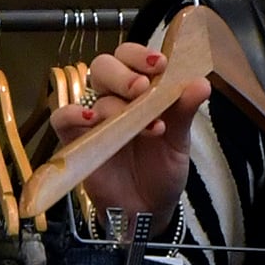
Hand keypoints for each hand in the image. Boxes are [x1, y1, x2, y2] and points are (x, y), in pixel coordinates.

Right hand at [48, 42, 208, 221]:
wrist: (148, 210)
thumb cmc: (162, 171)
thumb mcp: (179, 142)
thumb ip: (185, 111)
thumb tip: (202, 83)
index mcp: (140, 91)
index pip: (131, 57)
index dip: (140, 55)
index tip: (160, 63)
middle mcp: (114, 99)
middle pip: (105, 66)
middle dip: (124, 74)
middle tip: (143, 88)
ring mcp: (94, 119)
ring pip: (91, 91)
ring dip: (115, 102)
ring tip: (143, 123)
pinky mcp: (76, 140)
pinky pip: (62, 119)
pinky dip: (72, 114)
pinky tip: (92, 121)